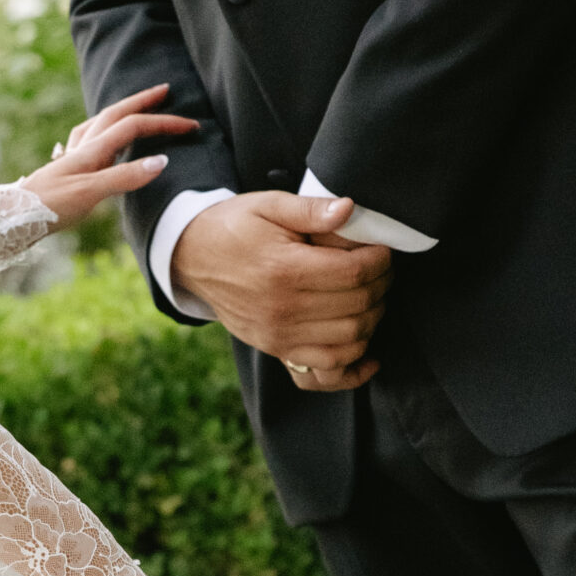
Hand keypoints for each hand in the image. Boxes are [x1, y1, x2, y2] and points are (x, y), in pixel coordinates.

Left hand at [23, 84, 195, 230]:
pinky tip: (99, 139)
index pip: (134, 126)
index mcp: (92, 149)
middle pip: (116, 113)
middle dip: (142, 101)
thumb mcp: (91, 193)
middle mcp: (83, 146)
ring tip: (136, 107)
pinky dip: (102, 131)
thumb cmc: (50, 206)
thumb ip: (125, 176)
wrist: (12, 217)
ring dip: (122, 111)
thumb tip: (161, 161)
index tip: (191, 126)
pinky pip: (89, 138)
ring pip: (101, 122)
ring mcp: (73, 155)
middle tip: (164, 90)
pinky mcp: (66, 168)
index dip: (164, 123)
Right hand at [171, 191, 391, 390]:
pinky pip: (326, 371)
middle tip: (383, 271)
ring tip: (372, 297)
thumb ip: (311, 208)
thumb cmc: (234, 227)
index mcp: (284, 270)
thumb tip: (349, 209)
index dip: (380, 262)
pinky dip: (354, 365)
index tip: (383, 251)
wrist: (192, 257)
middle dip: (381, 287)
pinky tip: (370, 353)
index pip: (353, 273)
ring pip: (349, 340)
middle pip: (357, 307)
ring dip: (373, 319)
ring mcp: (278, 336)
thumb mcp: (268, 205)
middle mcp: (282, 309)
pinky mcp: (276, 350)